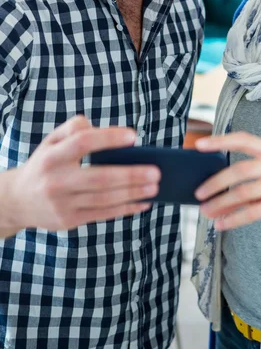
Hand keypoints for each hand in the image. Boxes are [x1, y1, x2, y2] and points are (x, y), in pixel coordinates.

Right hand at [2, 116, 159, 233]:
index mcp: (52, 156)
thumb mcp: (51, 141)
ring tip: (155, 186)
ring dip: (133, 193)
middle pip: (100, 178)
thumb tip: (97, 127)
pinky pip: (103, 215)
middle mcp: (56, 181)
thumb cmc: (44, 164)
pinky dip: (126, 209)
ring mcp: (63, 204)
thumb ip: (73, 128)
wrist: (16, 200)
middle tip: (156, 171)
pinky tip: (143, 203)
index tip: (134, 136)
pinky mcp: (69, 221)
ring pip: (105, 199)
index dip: (109, 138)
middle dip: (131, 175)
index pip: (83, 143)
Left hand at [194, 132, 260, 230]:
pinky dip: (235, 218)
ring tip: (206, 212)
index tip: (199, 144)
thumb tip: (212, 185)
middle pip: (241, 169)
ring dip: (222, 203)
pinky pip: (255, 211)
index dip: (221, 140)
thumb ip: (250, 175)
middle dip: (216, 182)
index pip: (244, 139)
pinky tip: (222, 223)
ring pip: (246, 192)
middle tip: (198, 194)